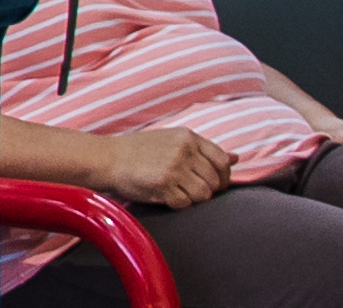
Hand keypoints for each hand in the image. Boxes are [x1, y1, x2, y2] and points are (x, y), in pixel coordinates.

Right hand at [96, 128, 234, 208]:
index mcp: (187, 137)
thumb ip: (203, 149)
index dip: (222, 176)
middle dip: (207, 190)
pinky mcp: (164, 185)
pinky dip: (178, 204)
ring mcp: (174, 168)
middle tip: (190, 190)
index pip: (222, 160)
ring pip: (204, 195)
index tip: (213, 182)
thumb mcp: (171, 140)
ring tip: (177, 192)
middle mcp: (184, 150)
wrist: (106, 158)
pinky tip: (166, 195)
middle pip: (216, 181)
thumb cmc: (138, 151)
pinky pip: (186, 204)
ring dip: (193, 198)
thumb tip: (236, 158)